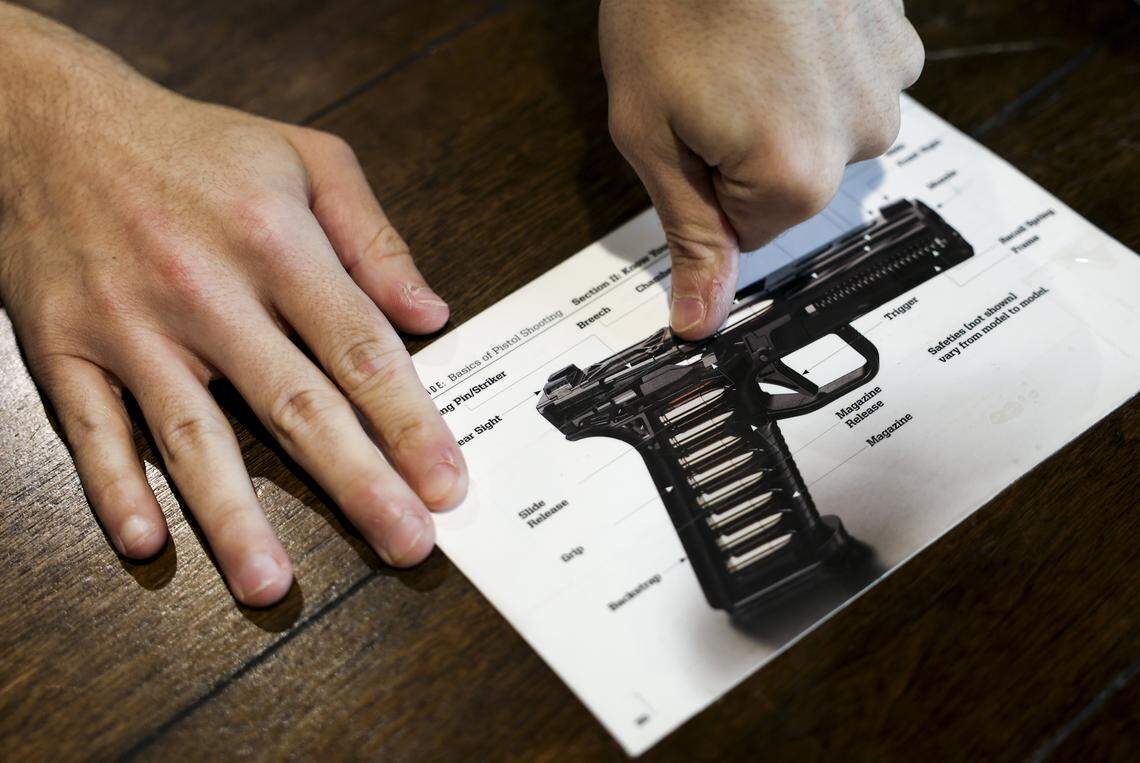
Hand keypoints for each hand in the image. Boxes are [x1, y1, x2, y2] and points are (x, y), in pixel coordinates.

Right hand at [0, 6, 466, 605]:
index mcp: (275, 241)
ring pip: (191, 434)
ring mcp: (129, 325)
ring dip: (232, 515)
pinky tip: (148, 543)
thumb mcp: (304, 158)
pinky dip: (115, 487)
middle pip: (293, 403)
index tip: (447, 482)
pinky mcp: (63, 347)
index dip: (409, 420)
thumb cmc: (194, 146)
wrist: (46, 119)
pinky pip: (92, 428)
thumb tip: (431, 314)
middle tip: (405, 545)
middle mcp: (205, 289)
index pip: (359, 347)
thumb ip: (375, 238)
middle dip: (357, 482)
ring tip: (271, 584)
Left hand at [599, 0, 923, 337]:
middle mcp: (861, 137)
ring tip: (742, 45)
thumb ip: (687, 232)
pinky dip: (814, 62)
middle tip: (707, 80)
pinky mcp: (900, 33)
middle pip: (787, 184)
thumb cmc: (674, 1)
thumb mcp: (650, 133)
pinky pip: (850, 80)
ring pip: (820, 131)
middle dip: (742, 148)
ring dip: (781, 102)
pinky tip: (781, 24)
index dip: (701, 186)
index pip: (744, 233)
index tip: (686, 133)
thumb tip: (700, 322)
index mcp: (796, 177)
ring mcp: (890, 79)